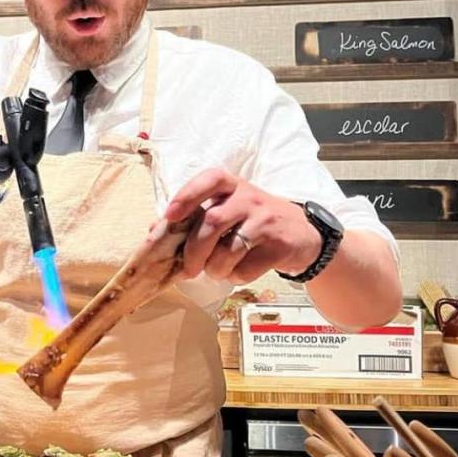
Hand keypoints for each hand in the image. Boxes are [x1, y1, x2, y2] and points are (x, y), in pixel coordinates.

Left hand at [164, 168, 321, 284]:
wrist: (302, 233)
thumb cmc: (252, 220)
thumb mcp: (226, 208)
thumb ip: (194, 216)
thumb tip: (155, 229)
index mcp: (231, 185)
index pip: (209, 180)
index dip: (186, 196)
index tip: (170, 216)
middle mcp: (249, 198)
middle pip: (213, 222)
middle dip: (194, 250)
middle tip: (187, 269)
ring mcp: (266, 221)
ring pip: (229, 249)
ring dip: (214, 268)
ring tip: (214, 271)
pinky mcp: (279, 246)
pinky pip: (247, 267)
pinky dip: (235, 275)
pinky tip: (236, 272)